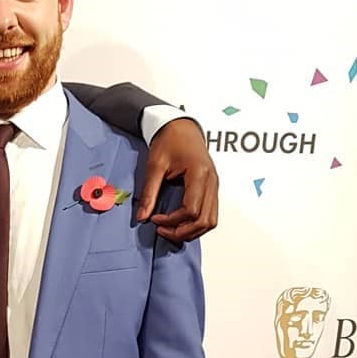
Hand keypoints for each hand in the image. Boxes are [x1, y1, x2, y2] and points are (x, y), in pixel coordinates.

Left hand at [136, 119, 218, 241]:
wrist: (180, 126)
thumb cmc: (169, 140)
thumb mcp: (154, 166)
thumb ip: (149, 193)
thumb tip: (142, 217)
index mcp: (199, 174)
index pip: (191, 210)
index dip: (172, 221)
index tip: (155, 219)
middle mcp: (212, 181)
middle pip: (205, 220)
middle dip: (183, 232)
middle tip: (162, 231)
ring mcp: (214, 185)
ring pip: (211, 220)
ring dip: (191, 231)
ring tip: (170, 229)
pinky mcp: (212, 188)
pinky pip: (210, 213)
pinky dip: (196, 223)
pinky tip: (180, 222)